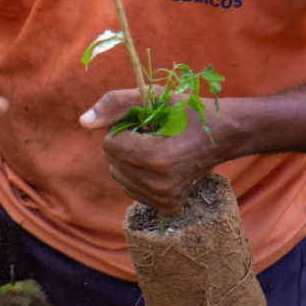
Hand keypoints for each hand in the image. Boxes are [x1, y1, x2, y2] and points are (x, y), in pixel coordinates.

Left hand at [80, 89, 227, 215]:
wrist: (223, 135)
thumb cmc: (187, 111)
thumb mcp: (153, 97)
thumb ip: (114, 104)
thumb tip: (82, 122)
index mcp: (158, 159)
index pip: (110, 144)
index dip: (123, 128)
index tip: (147, 124)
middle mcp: (160, 185)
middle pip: (112, 160)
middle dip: (125, 143)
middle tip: (154, 135)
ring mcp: (164, 200)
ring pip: (118, 175)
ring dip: (129, 159)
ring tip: (158, 148)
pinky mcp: (167, 208)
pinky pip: (130, 188)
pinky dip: (137, 174)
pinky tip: (160, 165)